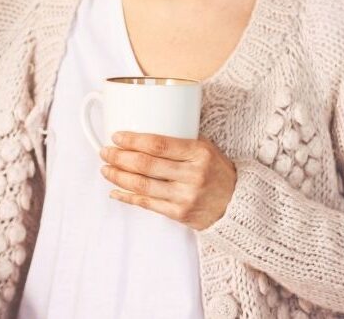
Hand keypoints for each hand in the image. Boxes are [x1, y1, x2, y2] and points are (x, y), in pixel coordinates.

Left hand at [99, 131, 236, 230]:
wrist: (237, 205)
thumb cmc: (217, 172)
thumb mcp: (206, 149)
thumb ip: (180, 140)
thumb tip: (143, 129)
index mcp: (199, 153)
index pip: (159, 145)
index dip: (134, 140)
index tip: (117, 136)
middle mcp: (192, 175)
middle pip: (146, 165)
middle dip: (119, 157)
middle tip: (105, 151)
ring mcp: (185, 197)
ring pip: (142, 186)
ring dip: (118, 176)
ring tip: (105, 168)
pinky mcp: (179, 214)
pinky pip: (146, 205)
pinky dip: (127, 197)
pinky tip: (115, 190)